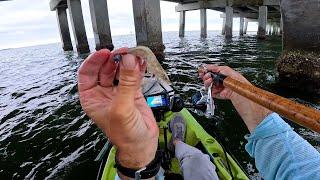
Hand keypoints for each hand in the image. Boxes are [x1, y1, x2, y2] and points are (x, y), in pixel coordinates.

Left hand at [78, 48, 158, 168]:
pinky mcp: (133, 91)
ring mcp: (118, 91)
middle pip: (104, 68)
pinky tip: (142, 61)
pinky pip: (133, 75)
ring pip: (119, 70)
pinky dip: (138, 67)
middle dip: (113, 59)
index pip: (87, 73)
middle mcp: (103, 93)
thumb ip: (126, 83)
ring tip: (135, 55)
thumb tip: (128, 60)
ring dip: (127, 61)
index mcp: (91, 97)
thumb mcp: (122, 108)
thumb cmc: (125, 134)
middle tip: (125, 53)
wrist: (142, 144)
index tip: (105, 53)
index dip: (94, 61)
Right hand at [199, 64, 271, 132]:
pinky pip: (216, 92)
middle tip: (205, 78)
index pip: (220, 69)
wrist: (254, 113)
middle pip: (216, 76)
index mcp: (233, 76)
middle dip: (208, 76)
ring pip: (214, 84)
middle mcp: (230, 82)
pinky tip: (210, 92)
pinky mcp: (226, 97)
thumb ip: (226, 77)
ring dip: (208, 84)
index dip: (211, 68)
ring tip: (208, 85)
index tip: (203, 69)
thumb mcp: (236, 84)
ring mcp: (228, 89)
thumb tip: (216, 71)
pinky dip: (211, 92)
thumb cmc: (250, 99)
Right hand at [199, 64, 250, 98]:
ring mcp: (216, 87)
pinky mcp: (215, 93)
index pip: (210, 71)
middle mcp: (218, 81)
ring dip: (206, 80)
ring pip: (206, 84)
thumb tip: (206, 66)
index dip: (205, 70)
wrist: (236, 88)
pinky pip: (208, 90)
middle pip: (207, 77)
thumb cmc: (235, 79)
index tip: (202, 69)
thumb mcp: (224, 69)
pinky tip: (210, 83)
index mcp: (220, 74)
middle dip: (205, 75)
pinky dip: (208, 87)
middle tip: (206, 74)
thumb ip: (214, 67)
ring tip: (209, 79)